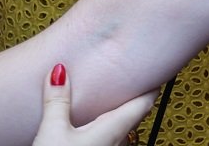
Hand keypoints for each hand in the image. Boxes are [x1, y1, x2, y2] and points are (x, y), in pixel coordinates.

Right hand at [32, 64, 155, 145]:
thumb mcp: (52, 132)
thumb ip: (57, 101)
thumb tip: (59, 72)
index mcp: (114, 129)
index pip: (145, 103)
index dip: (151, 85)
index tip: (155, 70)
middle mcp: (117, 144)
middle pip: (134, 116)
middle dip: (132, 99)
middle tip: (132, 80)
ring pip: (121, 132)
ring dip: (117, 117)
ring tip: (111, 102)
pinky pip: (109, 143)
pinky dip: (104, 131)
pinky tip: (90, 130)